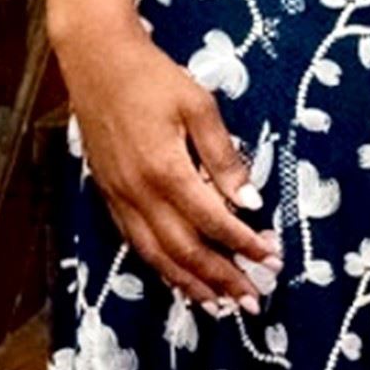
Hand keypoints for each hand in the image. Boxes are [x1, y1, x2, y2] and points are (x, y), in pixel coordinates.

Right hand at [57, 24, 277, 307]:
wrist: (97, 64)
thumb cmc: (155, 79)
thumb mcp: (199, 106)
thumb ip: (223, 156)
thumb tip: (249, 199)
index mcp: (167, 170)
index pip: (213, 220)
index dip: (243, 243)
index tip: (271, 258)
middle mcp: (139, 193)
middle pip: (184, 250)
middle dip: (221, 278)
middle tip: (252, 299)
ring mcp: (120, 198)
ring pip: (156, 255)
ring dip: (189, 283)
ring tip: (218, 305)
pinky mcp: (108, 196)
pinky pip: (136, 243)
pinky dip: (160, 266)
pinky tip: (177, 278)